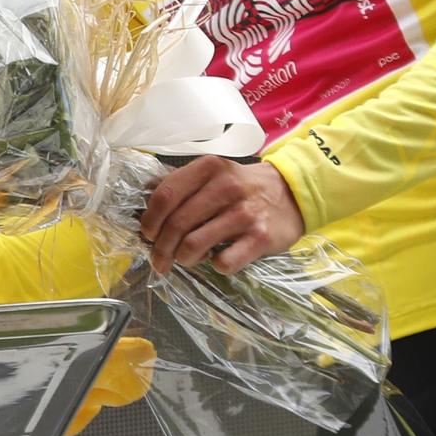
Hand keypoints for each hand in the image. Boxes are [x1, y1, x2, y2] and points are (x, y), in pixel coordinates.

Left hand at [137, 158, 304, 274]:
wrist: (292, 193)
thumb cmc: (242, 187)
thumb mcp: (213, 174)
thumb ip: (182, 184)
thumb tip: (143, 199)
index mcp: (208, 168)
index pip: (165, 195)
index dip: (149, 220)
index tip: (148, 235)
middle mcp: (226, 187)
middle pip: (176, 225)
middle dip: (161, 249)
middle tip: (160, 260)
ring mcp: (244, 213)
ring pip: (193, 246)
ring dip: (183, 259)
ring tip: (186, 260)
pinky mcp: (260, 238)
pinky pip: (224, 262)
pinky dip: (214, 266)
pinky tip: (218, 259)